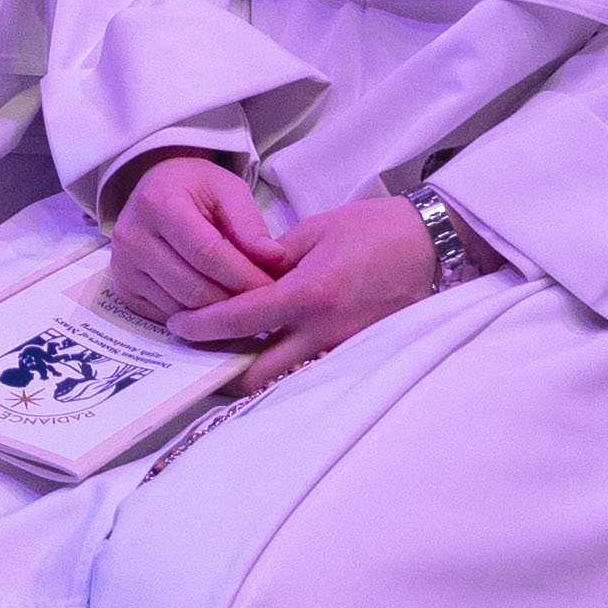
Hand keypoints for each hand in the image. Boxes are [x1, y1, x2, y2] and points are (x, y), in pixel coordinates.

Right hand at [101, 148, 295, 330]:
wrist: (155, 190)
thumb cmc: (195, 189)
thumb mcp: (227, 189)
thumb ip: (250, 223)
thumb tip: (274, 259)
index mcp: (158, 204)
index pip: (207, 253)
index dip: (244, 276)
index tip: (273, 288)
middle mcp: (132, 237)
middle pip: (193, 288)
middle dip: (234, 302)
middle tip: (264, 305)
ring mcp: (122, 267)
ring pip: (181, 309)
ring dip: (218, 315)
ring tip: (244, 307)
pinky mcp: (123, 290)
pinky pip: (167, 318)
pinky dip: (197, 319)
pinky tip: (216, 308)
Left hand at [157, 193, 444, 396]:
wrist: (428, 243)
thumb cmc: (372, 229)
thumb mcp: (313, 230)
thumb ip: (270, 259)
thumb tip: (239, 278)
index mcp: (308, 294)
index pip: (240, 321)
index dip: (202, 326)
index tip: (178, 324)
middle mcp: (324, 331)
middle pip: (257, 374)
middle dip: (222, 367)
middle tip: (199, 349)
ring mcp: (343, 349)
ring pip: (283, 378)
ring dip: (253, 370)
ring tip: (229, 351)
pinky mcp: (358, 354)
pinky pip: (310, 370)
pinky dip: (285, 365)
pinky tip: (270, 349)